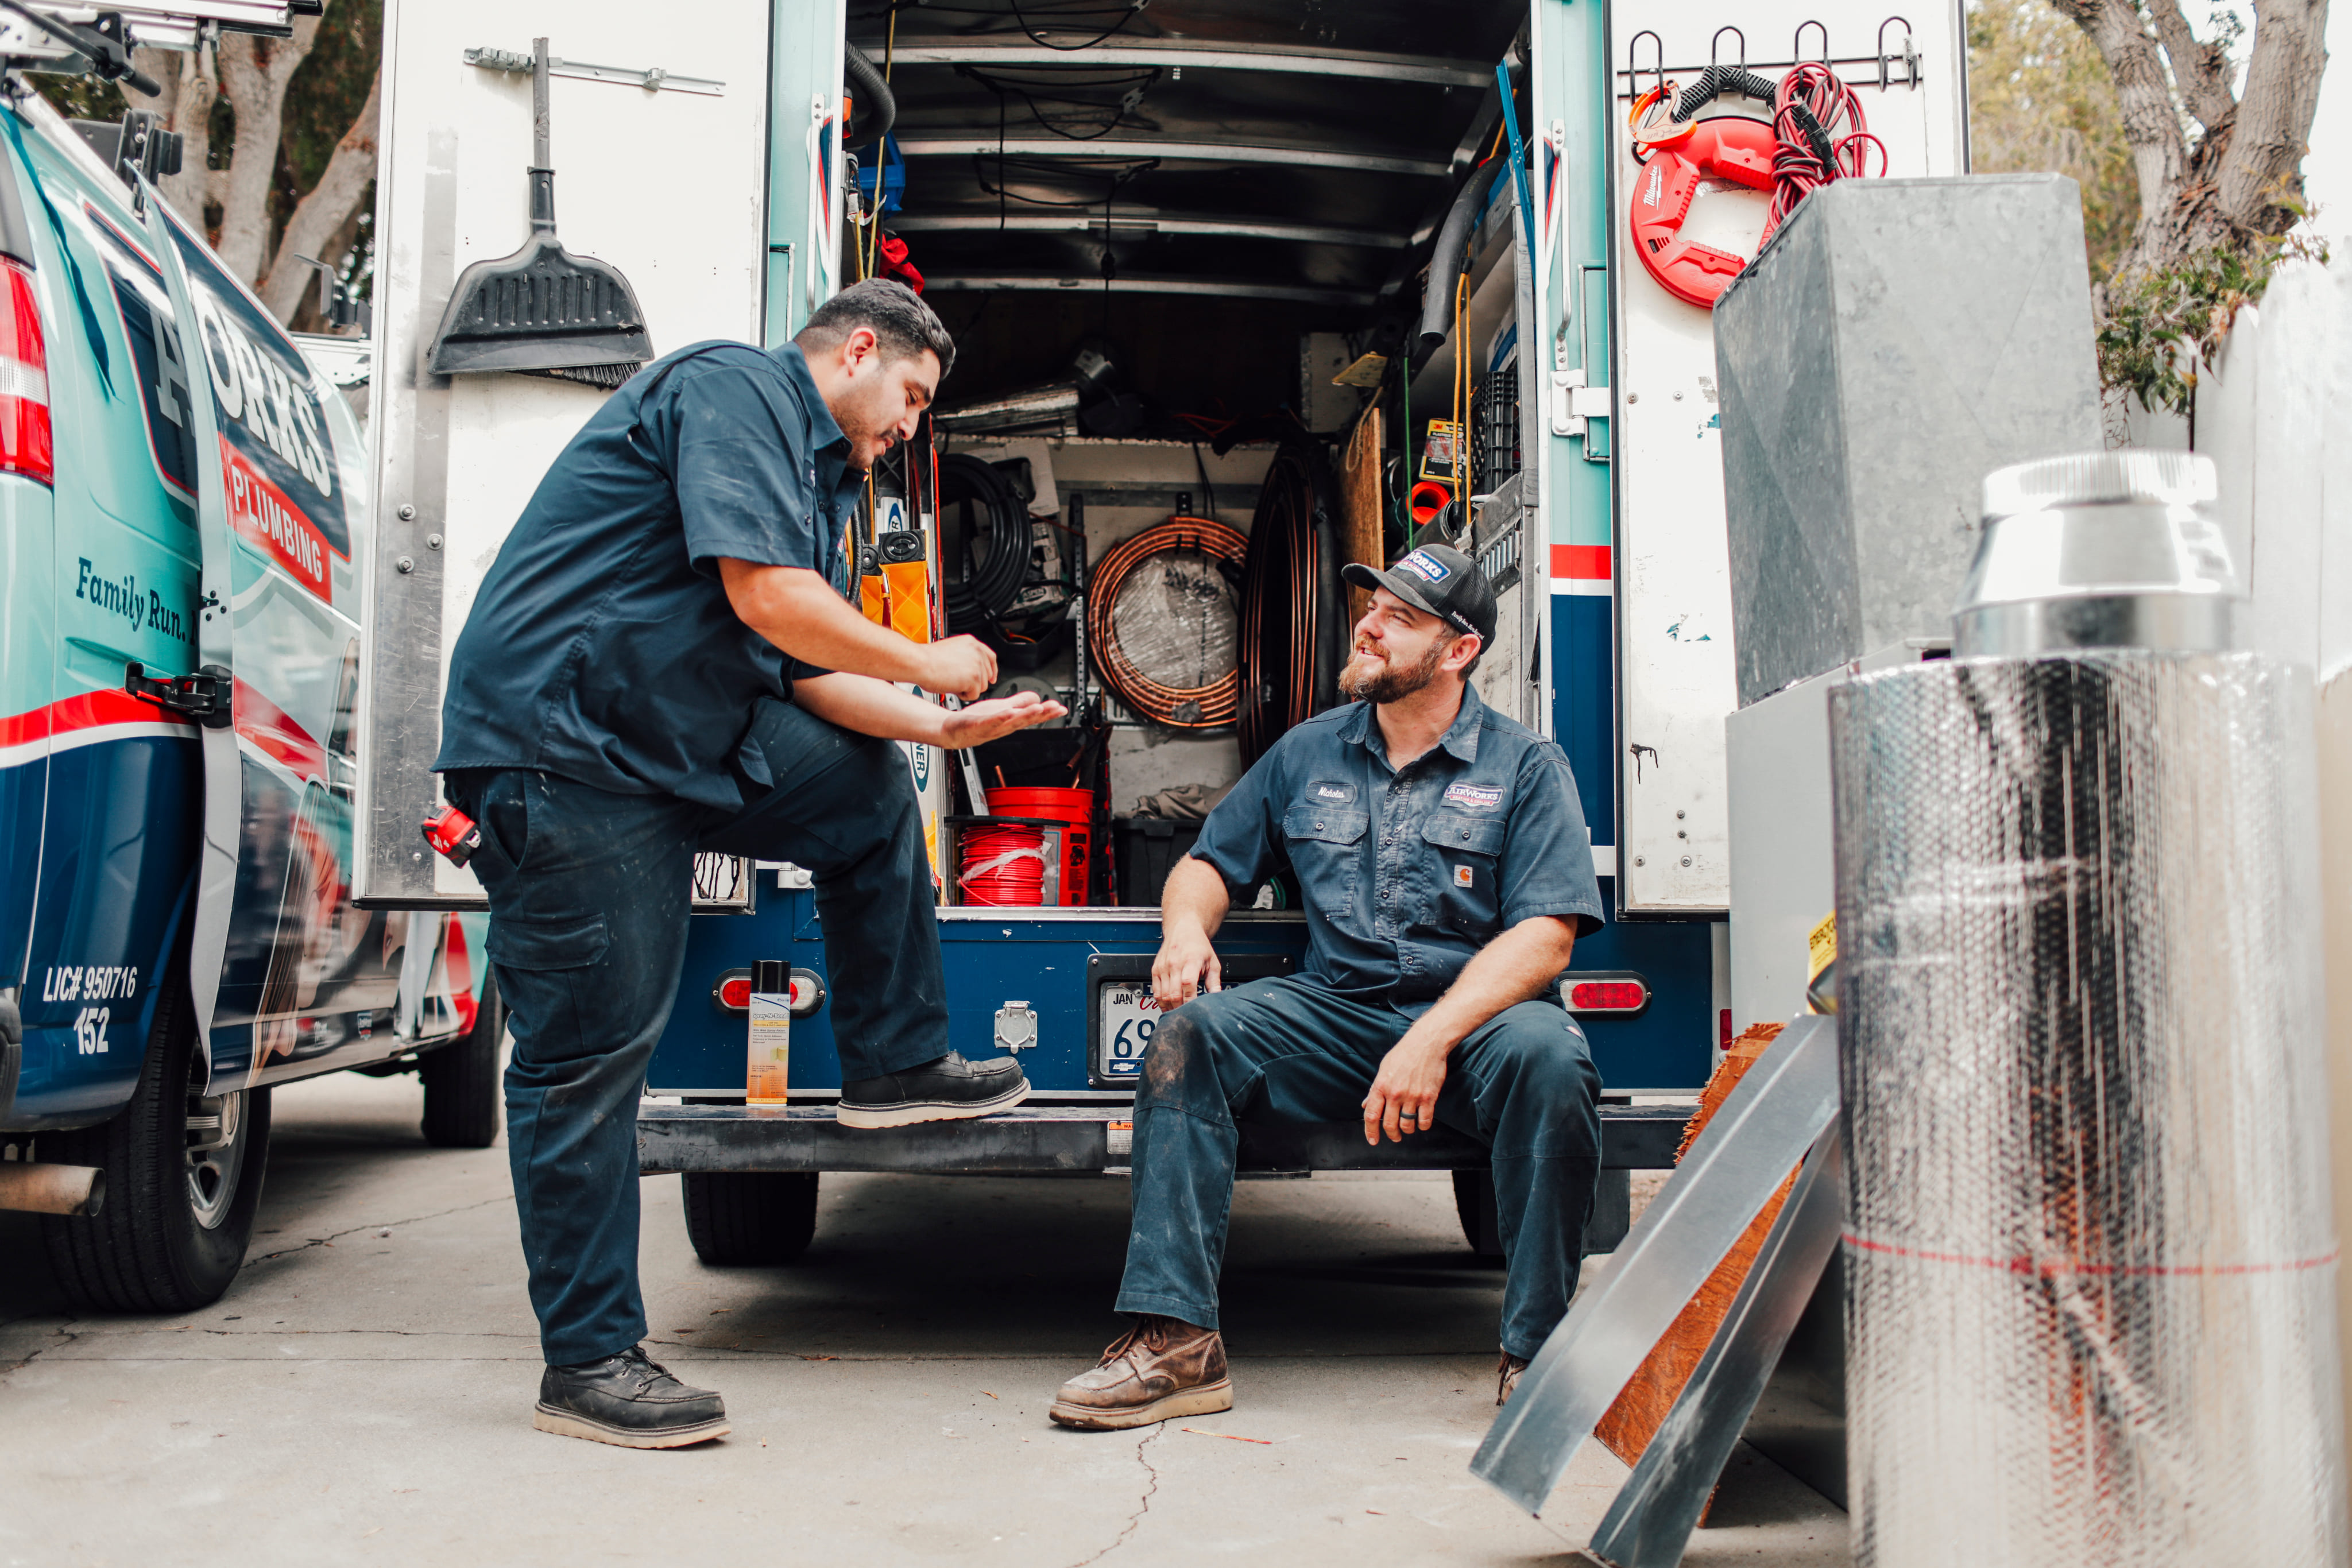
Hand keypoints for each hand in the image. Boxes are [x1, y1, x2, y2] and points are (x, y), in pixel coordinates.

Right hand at [921, 635, 997, 698]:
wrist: (920, 662)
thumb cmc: (927, 658)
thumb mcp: (952, 649)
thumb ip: (966, 656)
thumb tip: (971, 668)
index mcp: (972, 643)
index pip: (990, 657)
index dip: (991, 670)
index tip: (991, 678)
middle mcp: (977, 652)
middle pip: (987, 675)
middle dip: (975, 682)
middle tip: (958, 681)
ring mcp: (977, 665)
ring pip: (982, 686)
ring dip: (968, 688)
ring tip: (952, 681)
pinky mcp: (974, 678)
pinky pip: (974, 695)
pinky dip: (963, 695)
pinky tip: (952, 686)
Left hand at [939, 691, 1067, 748]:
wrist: (952, 731)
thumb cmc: (976, 721)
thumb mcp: (1002, 709)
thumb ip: (1019, 703)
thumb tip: (1036, 698)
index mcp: (1011, 721)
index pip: (1033, 717)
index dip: (1048, 713)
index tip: (1062, 708)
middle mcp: (1004, 726)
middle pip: (1026, 720)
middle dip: (1042, 715)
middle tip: (1056, 709)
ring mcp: (991, 727)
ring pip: (1011, 722)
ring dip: (1025, 716)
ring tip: (1038, 709)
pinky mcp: (977, 726)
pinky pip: (991, 722)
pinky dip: (1000, 718)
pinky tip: (1009, 712)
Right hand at [1151, 924, 1220, 1009]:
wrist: (1183, 930)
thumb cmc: (1198, 945)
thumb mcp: (1212, 962)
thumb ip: (1215, 982)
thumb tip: (1217, 998)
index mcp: (1191, 961)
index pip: (1188, 984)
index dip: (1191, 1000)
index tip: (1196, 1010)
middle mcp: (1174, 964)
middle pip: (1174, 993)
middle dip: (1181, 1008)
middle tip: (1188, 1016)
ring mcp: (1163, 967)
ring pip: (1163, 995)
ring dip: (1171, 1007)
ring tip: (1179, 1013)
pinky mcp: (1155, 970)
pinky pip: (1156, 991)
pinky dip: (1161, 1002)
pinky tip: (1168, 1006)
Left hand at [1363, 1037, 1448, 1144]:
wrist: (1426, 1043)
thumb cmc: (1403, 1054)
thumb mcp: (1384, 1069)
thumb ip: (1375, 1089)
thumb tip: (1366, 1105)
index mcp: (1381, 1086)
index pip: (1371, 1115)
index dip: (1370, 1131)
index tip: (1373, 1140)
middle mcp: (1395, 1093)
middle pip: (1390, 1125)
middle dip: (1392, 1135)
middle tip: (1395, 1137)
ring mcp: (1412, 1096)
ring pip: (1407, 1125)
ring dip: (1407, 1131)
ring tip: (1408, 1128)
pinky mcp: (1429, 1097)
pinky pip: (1425, 1121)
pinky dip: (1422, 1126)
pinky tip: (1421, 1123)